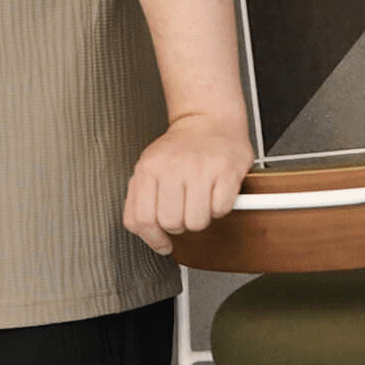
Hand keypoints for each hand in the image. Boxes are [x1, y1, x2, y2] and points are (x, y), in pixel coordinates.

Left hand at [122, 112, 253, 254]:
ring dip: (200, 218)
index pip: (142, 218)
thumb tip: (141, 230)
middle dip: (179, 225)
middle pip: (171, 223)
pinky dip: (220, 208)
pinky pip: (221, 209)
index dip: (153, 239)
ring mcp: (200, 169)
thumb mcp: (148, 166)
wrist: (208, 120)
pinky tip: (215, 193)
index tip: (162, 244)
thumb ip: (138, 198)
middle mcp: (171, 167)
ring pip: (197, 222)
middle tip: (184, 211)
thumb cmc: (179, 149)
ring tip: (199, 201)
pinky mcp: (226, 171)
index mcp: (148, 168)